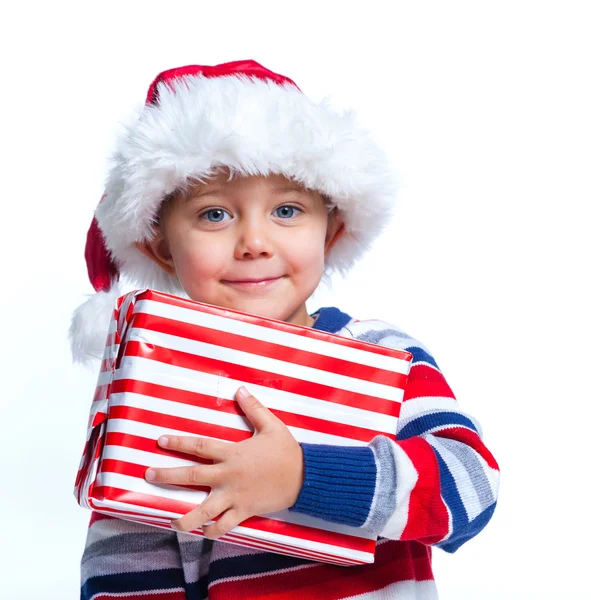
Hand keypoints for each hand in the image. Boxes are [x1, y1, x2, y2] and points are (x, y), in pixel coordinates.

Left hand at [144, 386, 303, 538]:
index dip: (179, 442)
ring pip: (204, 510)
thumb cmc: (286, 451)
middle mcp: (228, 475)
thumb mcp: (271, 425)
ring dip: (185, 517)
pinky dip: (213, 531)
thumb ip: (253, 408)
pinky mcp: (244, 511)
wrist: (304, 477)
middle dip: (168, 475)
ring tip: (171, 522)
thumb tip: (240, 389)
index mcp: (232, 453)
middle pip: (192, 475)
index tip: (161, 440)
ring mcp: (235, 496)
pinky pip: (225, 525)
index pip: (200, 445)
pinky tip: (202, 533)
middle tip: (148, 475)